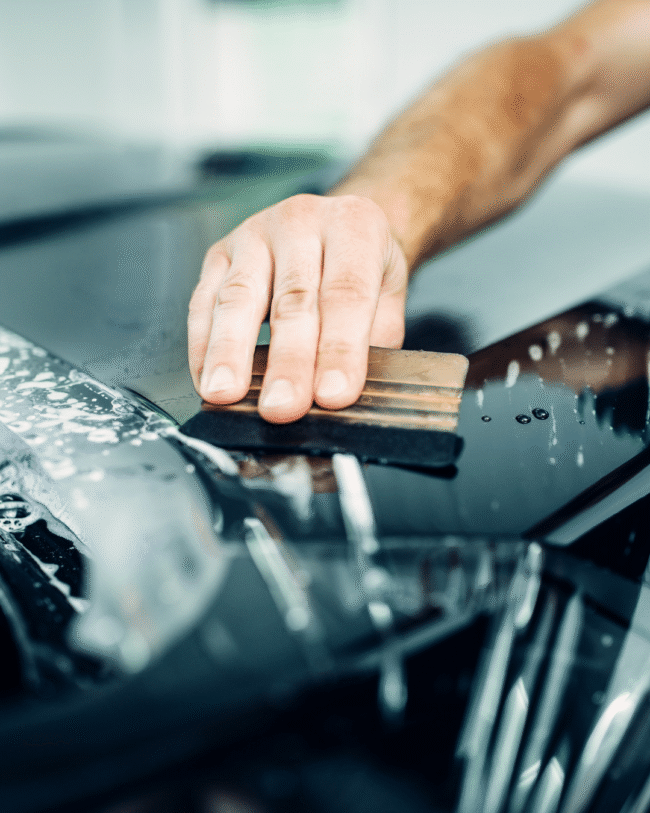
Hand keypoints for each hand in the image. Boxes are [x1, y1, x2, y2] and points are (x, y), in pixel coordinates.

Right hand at [188, 194, 407, 422]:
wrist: (339, 225)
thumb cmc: (364, 267)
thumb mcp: (389, 297)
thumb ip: (373, 343)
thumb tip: (345, 396)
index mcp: (354, 226)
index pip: (347, 293)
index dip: (339, 349)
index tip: (332, 396)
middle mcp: (302, 221)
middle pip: (293, 298)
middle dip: (287, 360)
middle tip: (282, 406)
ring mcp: (255, 234)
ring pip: (239, 297)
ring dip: (230, 352)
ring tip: (226, 394)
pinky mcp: (219, 254)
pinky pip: (204, 302)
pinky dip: (202, 345)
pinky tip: (207, 378)